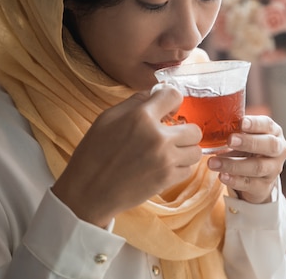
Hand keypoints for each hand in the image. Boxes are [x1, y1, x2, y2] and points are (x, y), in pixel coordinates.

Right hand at [51, 84, 201, 227]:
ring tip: (169, 152)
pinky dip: (180, 167)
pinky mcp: (167, 179)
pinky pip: (188, 169)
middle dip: (184, 130)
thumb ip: (135, 102)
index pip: (174, 95)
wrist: (89, 191)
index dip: (172, 101)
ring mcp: (165, 160)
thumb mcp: (107, 118)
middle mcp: (158, 137)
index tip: (168, 109)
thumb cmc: (94, 153)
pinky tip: (164, 166)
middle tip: (171, 135)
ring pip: (196, 150)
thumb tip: (155, 93)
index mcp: (141, 117)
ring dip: (185, 150)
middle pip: (194, 128)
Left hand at [207, 116, 285, 203]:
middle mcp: (279, 150)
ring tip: (213, 162)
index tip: (241, 123)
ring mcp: (273, 170)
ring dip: (234, 164)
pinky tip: (222, 176)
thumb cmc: (248, 149)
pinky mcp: (264, 187)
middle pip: (269, 145)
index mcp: (274, 132)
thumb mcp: (245, 137)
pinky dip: (235, 180)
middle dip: (249, 142)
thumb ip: (235, 131)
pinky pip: (250, 184)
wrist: (256, 177)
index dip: (255, 124)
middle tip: (230, 140)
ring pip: (257, 167)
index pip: (268, 125)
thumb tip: (213, 127)